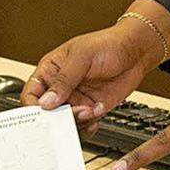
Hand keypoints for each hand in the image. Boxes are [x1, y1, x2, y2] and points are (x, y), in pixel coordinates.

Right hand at [23, 19, 161, 124]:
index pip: (31, 94)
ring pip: (66, 122)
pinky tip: (97, 113)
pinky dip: (90, 125)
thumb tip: (46, 101)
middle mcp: (61, 87)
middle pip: (48, 113)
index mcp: (50, 70)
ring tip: (90, 111)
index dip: (33, 107)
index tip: (43, 115)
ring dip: (77, 121)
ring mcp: (76, 99)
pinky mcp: (91, 108)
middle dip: (58, 118)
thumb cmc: (108, 44)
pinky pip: (84, 124)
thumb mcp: (82, 57)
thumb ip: (64, 80)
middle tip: (72, 114)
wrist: (137, 51)